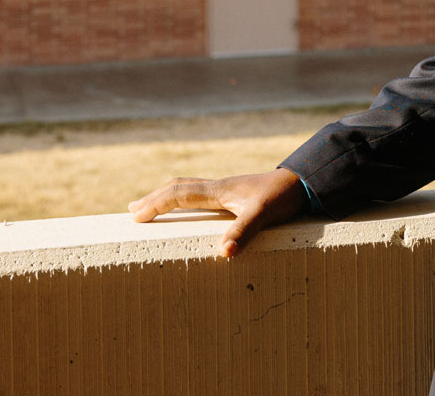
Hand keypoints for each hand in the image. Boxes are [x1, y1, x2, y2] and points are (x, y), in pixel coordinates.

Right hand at [128, 168, 309, 257]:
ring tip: (151, 204)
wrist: (302, 181)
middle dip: (154, 198)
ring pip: (188, 188)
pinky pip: (200, 193)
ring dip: (167, 196)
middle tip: (132, 210)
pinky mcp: (234, 193)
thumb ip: (243, 231)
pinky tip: (188, 207)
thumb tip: (223, 253)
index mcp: (218, 190)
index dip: (156, 204)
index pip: (178, 194)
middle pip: (178, 188)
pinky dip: (183, 198)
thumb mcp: (263, 215)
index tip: (136, 217)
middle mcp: (218, 186)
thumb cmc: (282, 197)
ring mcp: (225, 188)